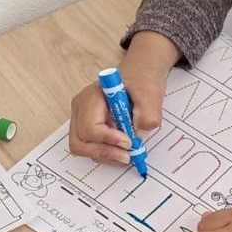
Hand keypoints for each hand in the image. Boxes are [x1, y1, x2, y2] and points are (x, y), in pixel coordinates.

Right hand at [68, 31, 179, 163]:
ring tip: (128, 155)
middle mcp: (81, 108)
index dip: (108, 139)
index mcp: (92, 96)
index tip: (129, 142)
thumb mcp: (151, 94)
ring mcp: (82, 119)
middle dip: (103, 152)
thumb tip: (137, 138)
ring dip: (106, 155)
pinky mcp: (89, 128)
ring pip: (84, 148)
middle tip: (127, 156)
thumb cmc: (142, 80)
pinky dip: (106, 153)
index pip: (90, 127)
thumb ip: (147, 116)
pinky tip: (123, 151)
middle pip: (80, 142)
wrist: (141, 75)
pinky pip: (91, 147)